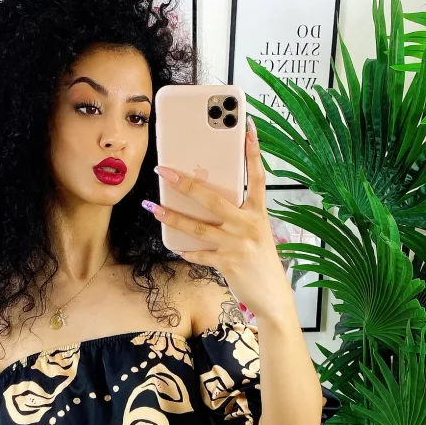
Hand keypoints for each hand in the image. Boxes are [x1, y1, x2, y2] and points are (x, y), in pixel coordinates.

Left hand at [143, 116, 291, 319]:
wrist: (273, 296)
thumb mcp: (256, 233)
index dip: (253, 152)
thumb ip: (238, 217)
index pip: (257, 177)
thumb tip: (209, 204)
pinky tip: (174, 245)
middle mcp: (248, 225)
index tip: (246, 128)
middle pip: (213, 198)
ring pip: (198, 227)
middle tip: (164, 171)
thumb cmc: (261, 262)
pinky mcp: (227, 263)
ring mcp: (237, 244)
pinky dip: (186, 250)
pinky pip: (199, 253)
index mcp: (258, 213)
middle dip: (186, 184)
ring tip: (153, 207)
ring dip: (172, 216)